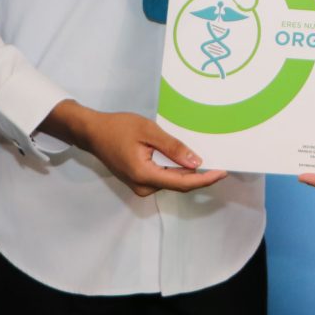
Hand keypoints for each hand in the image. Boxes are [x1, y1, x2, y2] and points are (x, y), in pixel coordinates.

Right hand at [40, 103, 225, 196]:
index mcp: (145, 175)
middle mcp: (143, 187)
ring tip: (207, 160)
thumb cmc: (118, 127)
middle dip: (200, 176)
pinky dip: (176, 170)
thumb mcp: (148, 131)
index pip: (182, 183)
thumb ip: (172, 148)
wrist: (92, 132)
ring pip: (171, 181)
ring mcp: (140, 186)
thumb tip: (196, 162)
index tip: (222, 172)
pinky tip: (185, 160)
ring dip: (188, 172)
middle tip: (220, 163)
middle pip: (178, 184)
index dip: (205, 179)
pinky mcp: (139, 181)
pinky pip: (163, 178)